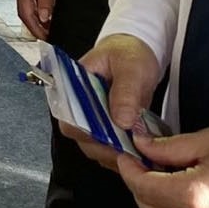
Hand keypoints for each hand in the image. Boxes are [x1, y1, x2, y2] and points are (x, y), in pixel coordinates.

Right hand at [14, 0, 62, 40]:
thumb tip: (44, 17)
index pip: (26, 15)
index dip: (35, 28)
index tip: (45, 38)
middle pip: (24, 13)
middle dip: (35, 26)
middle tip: (48, 36)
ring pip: (27, 7)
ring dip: (36, 18)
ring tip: (49, 27)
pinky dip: (37, 9)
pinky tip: (46, 11)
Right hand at [60, 34, 162, 169]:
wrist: (136, 54)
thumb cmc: (128, 54)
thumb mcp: (130, 66)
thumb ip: (125, 91)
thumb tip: (121, 120)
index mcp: (73, 88)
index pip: (68, 119)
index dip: (86, 133)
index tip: (110, 137)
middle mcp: (78, 108)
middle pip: (82, 139)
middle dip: (107, 147)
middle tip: (131, 147)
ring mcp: (92, 121)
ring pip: (97, 148)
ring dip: (117, 153)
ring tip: (139, 149)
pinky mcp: (107, 130)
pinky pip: (111, 149)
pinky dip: (125, 153)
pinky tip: (140, 149)